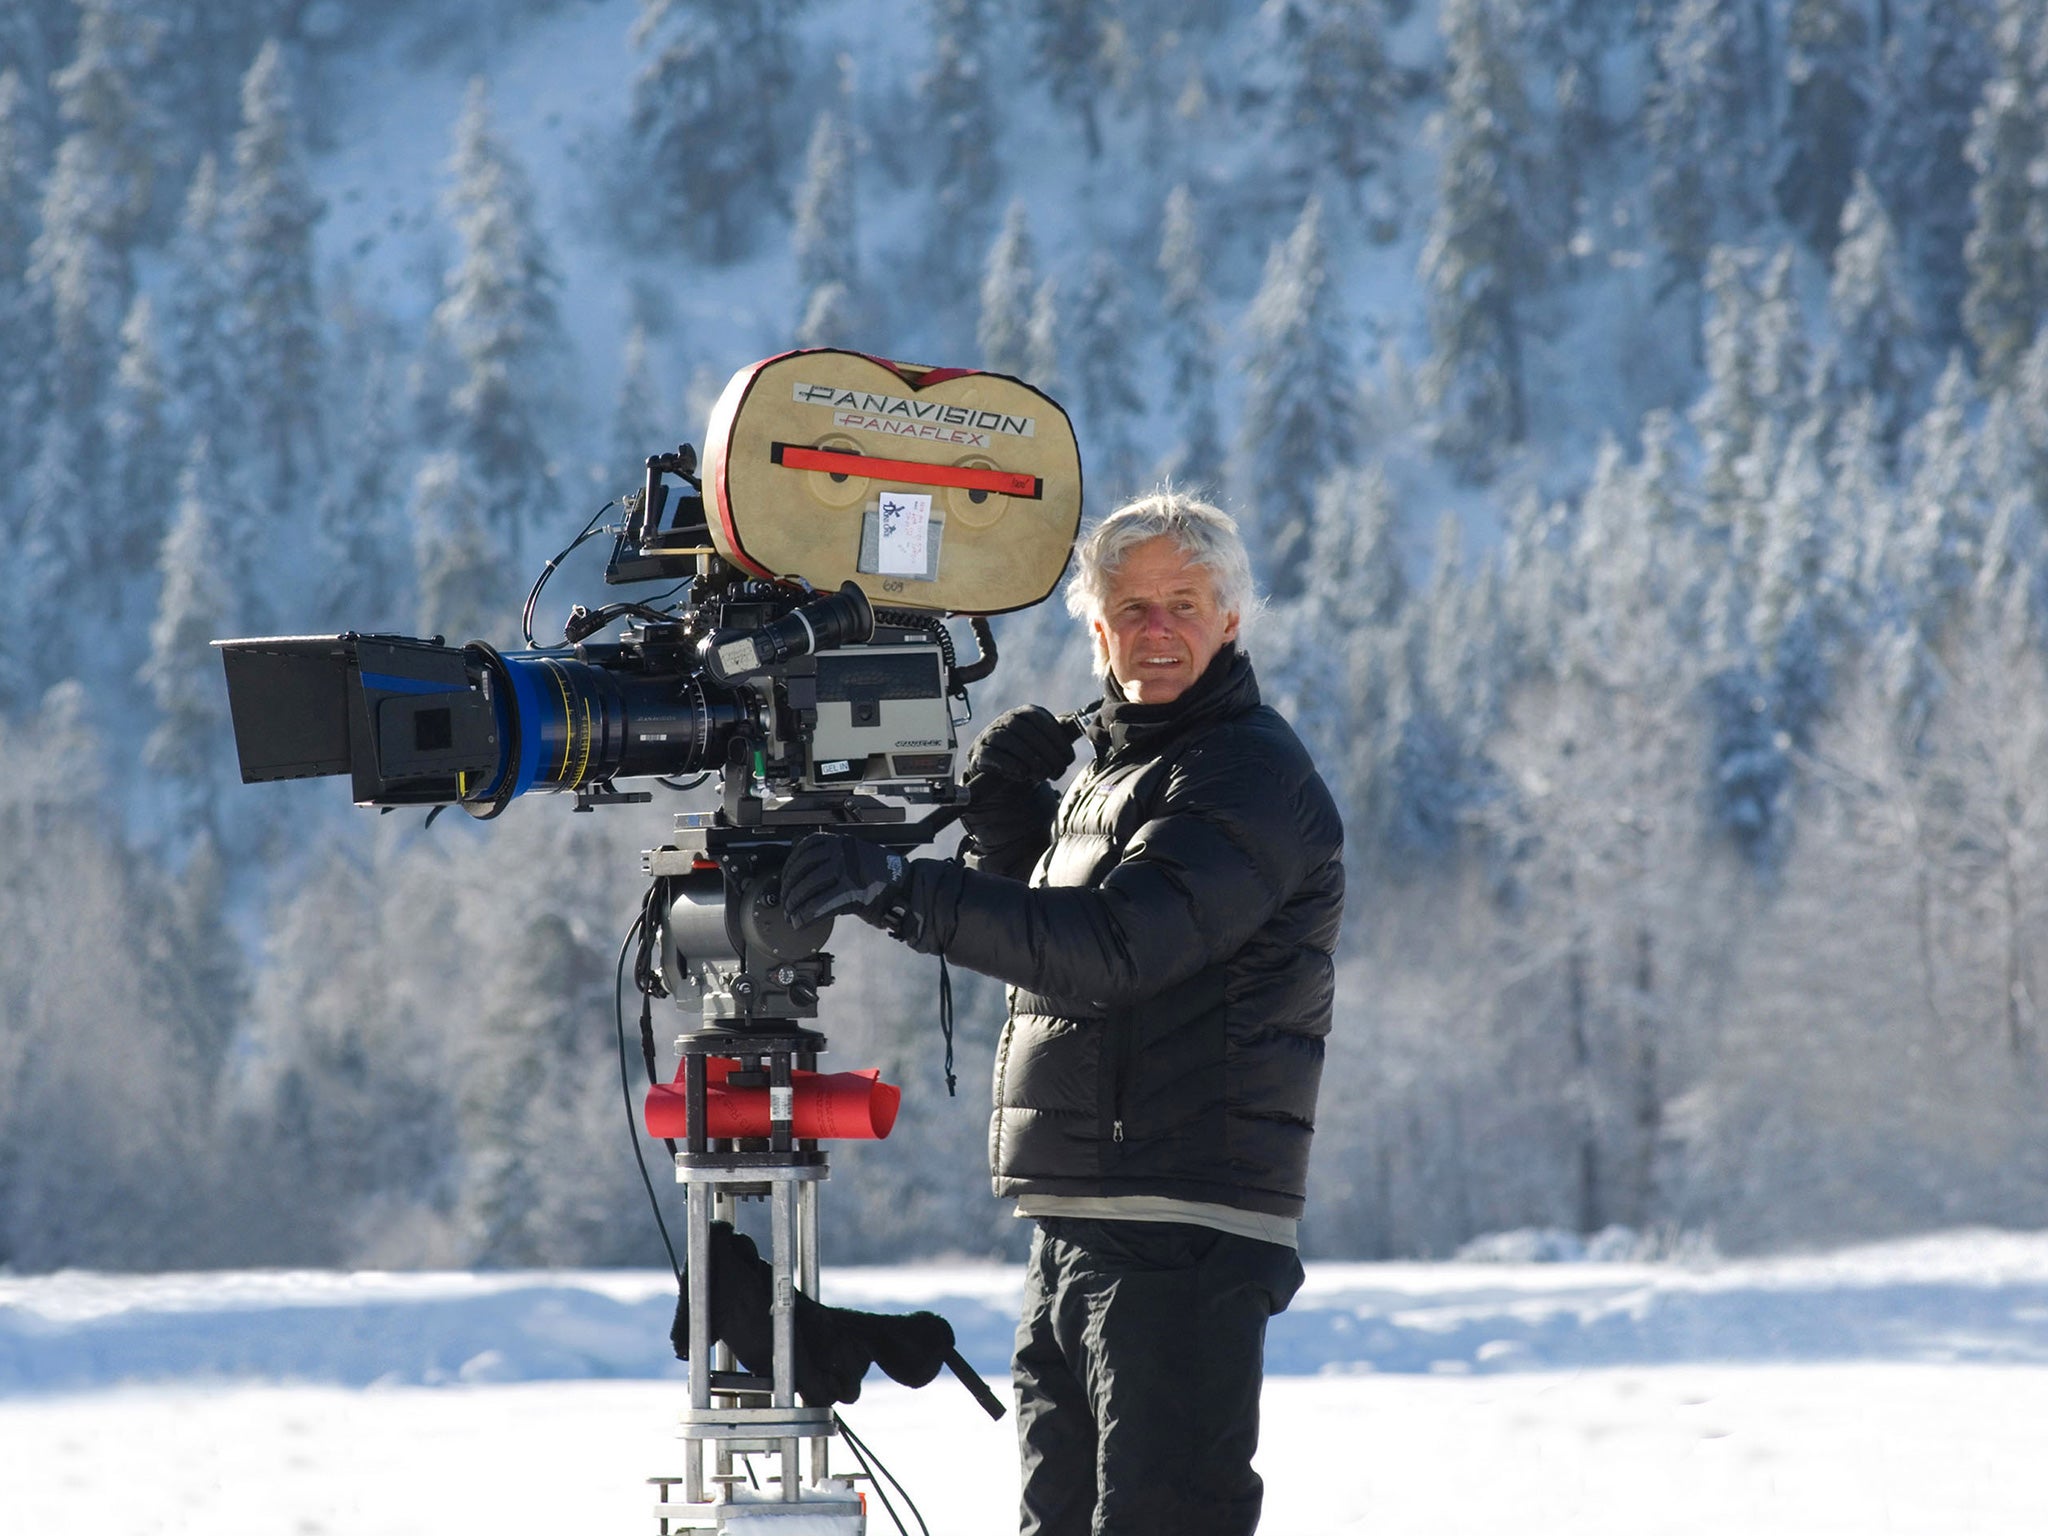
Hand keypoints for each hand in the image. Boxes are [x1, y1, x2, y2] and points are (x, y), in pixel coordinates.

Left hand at [780, 832, 909, 927]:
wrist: (904, 889)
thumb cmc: (881, 876)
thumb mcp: (853, 856)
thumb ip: (830, 858)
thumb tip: (802, 870)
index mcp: (840, 841)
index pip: (803, 849)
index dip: (789, 868)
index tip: (784, 881)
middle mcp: (841, 852)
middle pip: (803, 869)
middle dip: (789, 889)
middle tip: (785, 903)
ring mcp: (846, 870)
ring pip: (809, 886)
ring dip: (795, 904)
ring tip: (791, 915)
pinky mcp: (851, 891)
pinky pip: (820, 904)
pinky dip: (806, 915)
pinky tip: (801, 922)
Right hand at [966, 705, 1075, 785]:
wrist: (1003, 773)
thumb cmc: (1031, 754)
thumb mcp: (1050, 742)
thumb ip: (1067, 730)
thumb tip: (1092, 717)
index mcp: (1026, 713)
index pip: (1040, 720)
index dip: (1057, 740)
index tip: (1068, 759)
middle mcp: (1006, 720)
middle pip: (1025, 731)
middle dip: (1045, 753)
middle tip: (1057, 772)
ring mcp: (990, 735)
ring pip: (1008, 740)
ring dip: (1029, 759)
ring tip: (1042, 775)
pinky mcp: (978, 753)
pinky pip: (991, 755)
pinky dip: (1009, 765)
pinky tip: (1022, 775)